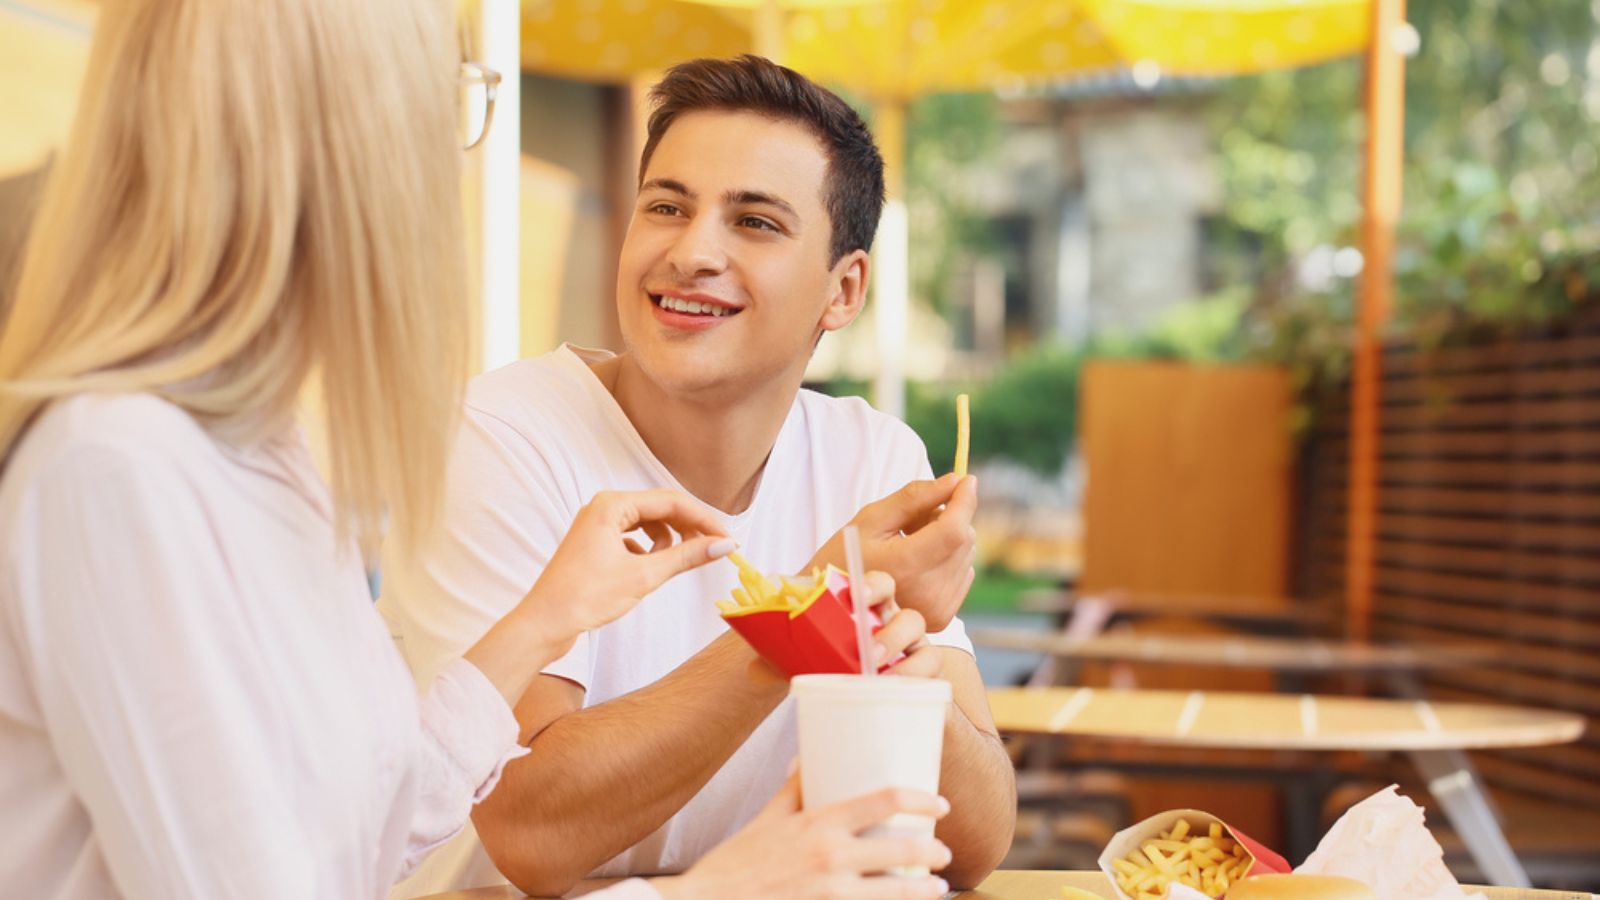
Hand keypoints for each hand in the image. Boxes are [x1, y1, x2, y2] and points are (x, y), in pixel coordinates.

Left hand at [520, 489, 732, 637]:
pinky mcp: (595, 544)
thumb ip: (686, 557)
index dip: (704, 519)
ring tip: (672, 564)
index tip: (727, 538)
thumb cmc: (584, 597)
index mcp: (612, 505)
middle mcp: (603, 507)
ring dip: (667, 541)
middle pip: (660, 509)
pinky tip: (647, 570)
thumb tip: (722, 545)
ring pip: (648, 524)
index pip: (671, 501)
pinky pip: (633, 538)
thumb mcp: (643, 576)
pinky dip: (648, 552)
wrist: (543, 624)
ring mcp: (597, 525)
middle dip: (688, 528)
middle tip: (713, 549)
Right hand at [657, 774, 951, 899]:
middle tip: (942, 854)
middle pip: (903, 849)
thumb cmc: (734, 865)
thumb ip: (793, 788)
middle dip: (932, 852)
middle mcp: (831, 857)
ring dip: (924, 890)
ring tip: (936, 888)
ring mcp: (833, 895)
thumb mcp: (765, 819)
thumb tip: (805, 754)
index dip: (921, 800)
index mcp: (818, 824)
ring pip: (897, 891)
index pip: (886, 800)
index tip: (940, 805)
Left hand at [742, 573, 941, 683]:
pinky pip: (934, 675)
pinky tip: (898, 695)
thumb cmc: (831, 670)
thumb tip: (754, 668)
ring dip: (908, 661)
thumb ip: (780, 662)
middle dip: (892, 631)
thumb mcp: (802, 662)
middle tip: (867, 651)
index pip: (880, 584)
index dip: (872, 585)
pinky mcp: (926, 679)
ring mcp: (915, 652)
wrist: (855, 702)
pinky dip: (919, 682)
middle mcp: (897, 626)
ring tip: (880, 677)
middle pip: (910, 615)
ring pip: (927, 647)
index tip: (858, 595)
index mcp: (869, 610)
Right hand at [810, 474, 977, 631]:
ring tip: (911, 541)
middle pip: (963, 540)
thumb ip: (914, 498)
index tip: (965, 479)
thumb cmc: (844, 556)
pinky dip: (948, 560)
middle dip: (949, 518)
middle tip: (914, 518)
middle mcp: (927, 592)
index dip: (964, 501)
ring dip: (948, 539)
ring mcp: (937, 609)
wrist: (834, 604)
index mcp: (905, 566)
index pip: (953, 529)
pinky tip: (919, 562)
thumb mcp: (872, 519)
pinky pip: (963, 574)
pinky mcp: (942, 617)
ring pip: (966, 555)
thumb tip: (954, 481)